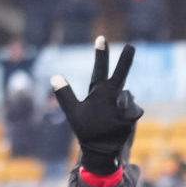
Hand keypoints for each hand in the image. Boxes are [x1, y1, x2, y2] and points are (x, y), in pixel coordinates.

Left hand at [51, 38, 141, 177]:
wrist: (99, 149)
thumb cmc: (86, 129)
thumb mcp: (73, 111)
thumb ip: (64, 94)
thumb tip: (54, 76)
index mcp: (98, 91)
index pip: (99, 69)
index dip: (101, 54)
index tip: (101, 37)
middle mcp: (112, 95)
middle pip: (119, 75)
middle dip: (125, 61)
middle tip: (131, 46)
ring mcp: (123, 105)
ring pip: (126, 96)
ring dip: (121, 102)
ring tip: (113, 114)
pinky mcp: (130, 117)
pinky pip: (131, 111)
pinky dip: (127, 115)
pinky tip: (120, 122)